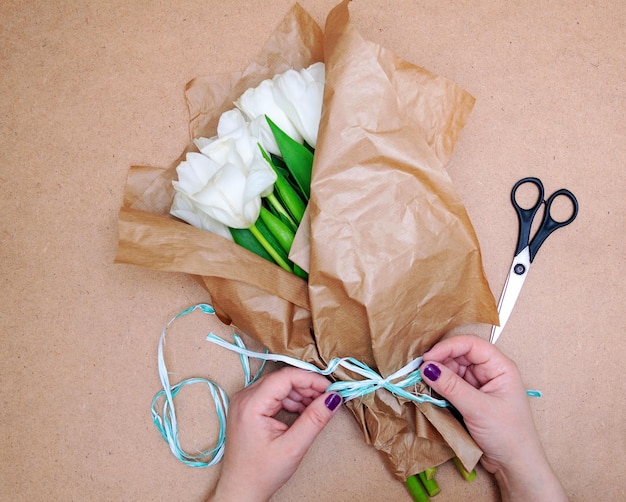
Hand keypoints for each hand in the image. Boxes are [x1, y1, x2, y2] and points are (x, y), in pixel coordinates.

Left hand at [208, 367, 341, 501]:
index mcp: (251, 404)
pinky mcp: (248, 408)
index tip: (331, 388)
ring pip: (279, 386)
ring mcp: (245, 402)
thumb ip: (314, 420)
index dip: (311, 379)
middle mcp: (244, 397)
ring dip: (300, 393)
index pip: (285, 377)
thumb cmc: (260, 473)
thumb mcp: (293, 447)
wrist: (241, 490)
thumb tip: (332, 399)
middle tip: (328, 398)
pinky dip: (290, 400)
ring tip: (316, 408)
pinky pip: (273, 395)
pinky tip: (303, 412)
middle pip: (282, 379)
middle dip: (307, 386)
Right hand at [420, 335, 567, 501]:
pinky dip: (439, 387)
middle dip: (439, 361)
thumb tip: (426, 367)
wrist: (515, 466)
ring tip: (421, 382)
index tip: (427, 358)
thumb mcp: (478, 409)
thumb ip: (451, 386)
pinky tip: (429, 391)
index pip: (471, 345)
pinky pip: (450, 386)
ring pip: (452, 370)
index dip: (448, 347)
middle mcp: (489, 372)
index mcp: (500, 367)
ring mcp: (479, 386)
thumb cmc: (508, 435)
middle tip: (419, 372)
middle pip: (459, 355)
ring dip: (437, 375)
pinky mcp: (470, 399)